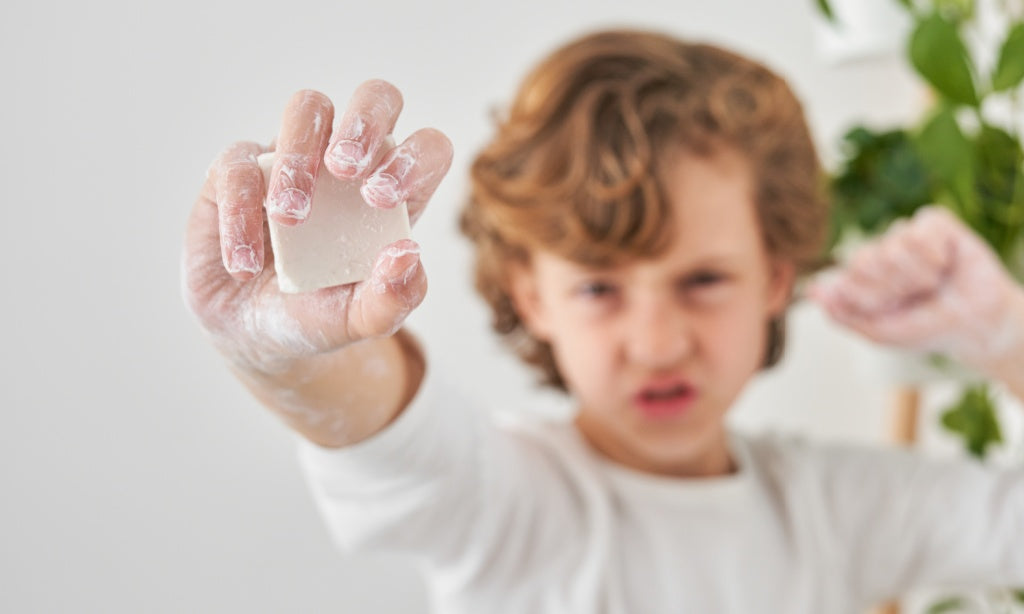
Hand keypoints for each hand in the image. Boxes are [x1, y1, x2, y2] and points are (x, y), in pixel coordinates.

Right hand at [182, 81, 452, 374]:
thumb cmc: (316, 317)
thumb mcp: (355, 321)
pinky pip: (239, 164)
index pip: (425, 149)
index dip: (415, 158)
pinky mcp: (237, 172)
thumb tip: (408, 255)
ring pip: (307, 109)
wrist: (253, 337)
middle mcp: (349, 164)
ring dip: (298, 156)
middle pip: (376, 98)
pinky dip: (241, 212)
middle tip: (344, 170)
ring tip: (289, 218)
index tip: (382, 198)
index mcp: (393, 193)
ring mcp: (294, 158)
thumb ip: (390, 298)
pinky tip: (246, 264)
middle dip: (365, 122)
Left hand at [809, 206, 1023, 371]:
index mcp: (858, 278)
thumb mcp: (880, 332)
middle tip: (913, 297)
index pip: (844, 278)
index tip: (890, 310)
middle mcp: (877, 252)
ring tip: (931, 283)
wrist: (975, 325)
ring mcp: (903, 235)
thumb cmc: (925, 328)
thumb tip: (811, 292)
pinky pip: (920, 231)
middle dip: (893, 288)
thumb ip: (842, 315)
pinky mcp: (932, 222)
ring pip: (894, 247)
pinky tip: (943, 263)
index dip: (870, 299)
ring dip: (917, 275)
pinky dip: (934, 256)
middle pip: (865, 261)